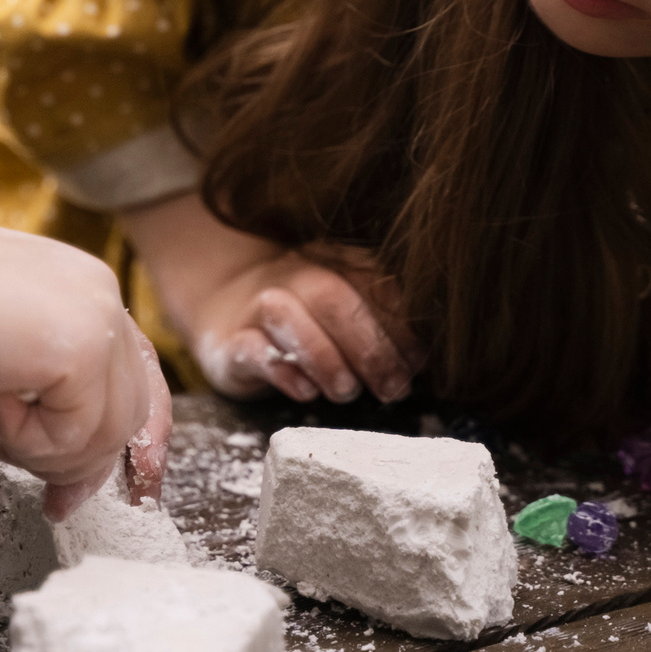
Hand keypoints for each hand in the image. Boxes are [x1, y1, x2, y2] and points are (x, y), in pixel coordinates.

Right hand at [0, 214, 172, 518]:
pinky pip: (78, 433)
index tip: (118, 490)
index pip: (138, 370)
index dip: (134, 436)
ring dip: (44, 450)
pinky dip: (29, 439)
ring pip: (110, 430)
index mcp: (74, 290)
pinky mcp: (87, 340)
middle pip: (132, 409)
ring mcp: (98, 312)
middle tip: (55, 506)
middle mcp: (96, 292)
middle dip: (90, 467)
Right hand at [120, 191, 418, 404]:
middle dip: (370, 347)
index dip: (401, 326)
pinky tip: (307, 391)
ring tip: (348, 391)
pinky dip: (283, 372)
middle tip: (392, 389)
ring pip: (285, 315)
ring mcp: (258, 304)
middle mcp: (295, 273)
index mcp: (336, 260)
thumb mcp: (350, 310)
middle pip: (332, 296)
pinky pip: (251, 349)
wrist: (232, 313)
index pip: (373, 283)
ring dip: (326, 359)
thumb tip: (419, 360)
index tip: (417, 363)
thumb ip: (384, 324)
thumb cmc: (310, 321)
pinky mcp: (231, 341)